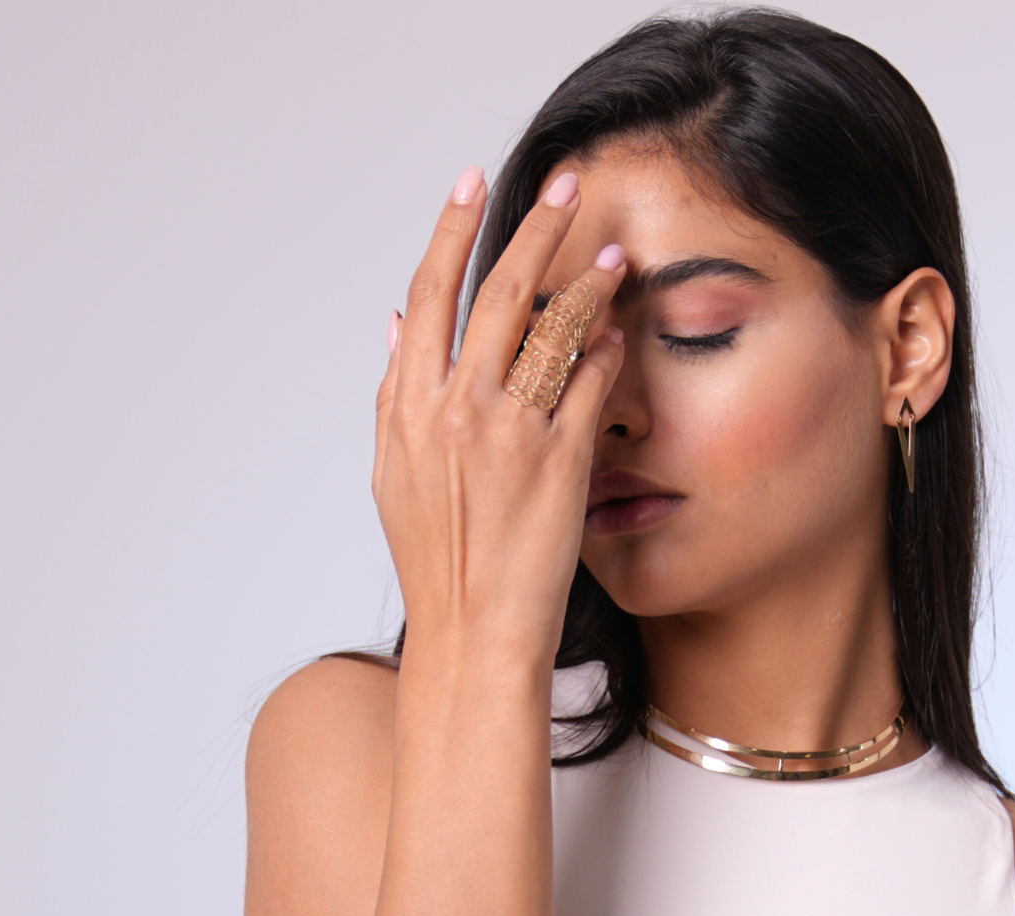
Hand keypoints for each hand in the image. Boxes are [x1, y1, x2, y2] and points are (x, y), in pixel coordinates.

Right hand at [374, 166, 628, 666]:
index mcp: (407, 406)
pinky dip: (604, 352)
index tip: (470, 186)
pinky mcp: (559, 461)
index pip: (428, 294)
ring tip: (611, 248)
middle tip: (567, 183)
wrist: (472, 633)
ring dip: (585, 278)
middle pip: (497, 293)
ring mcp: (509, 432)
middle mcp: (455, 409)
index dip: (450, 232)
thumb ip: (398, 391)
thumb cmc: (435, 560)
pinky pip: (589, 385)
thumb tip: (395, 323)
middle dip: (534, 228)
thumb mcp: (394, 471)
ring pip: (551, 328)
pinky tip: (620, 331)